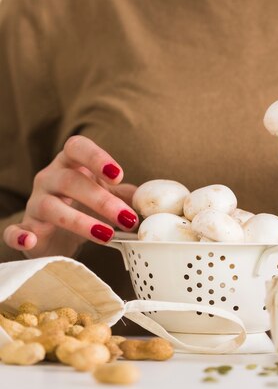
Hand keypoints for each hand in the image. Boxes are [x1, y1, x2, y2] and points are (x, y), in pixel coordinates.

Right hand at [3, 136, 138, 257]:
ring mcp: (35, 203)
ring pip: (50, 207)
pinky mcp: (25, 228)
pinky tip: (31, 241)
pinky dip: (19, 235)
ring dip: (80, 222)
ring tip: (107, 235)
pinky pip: (14, 230)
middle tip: (127, 218)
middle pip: (71, 181)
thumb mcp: (107, 194)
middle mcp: (49, 178)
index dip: (96, 157)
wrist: (57, 231)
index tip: (118, 174)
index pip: (77, 147)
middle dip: (101, 199)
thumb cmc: (85, 205)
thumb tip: (151, 199)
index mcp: (70, 163)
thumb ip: (128, 194)